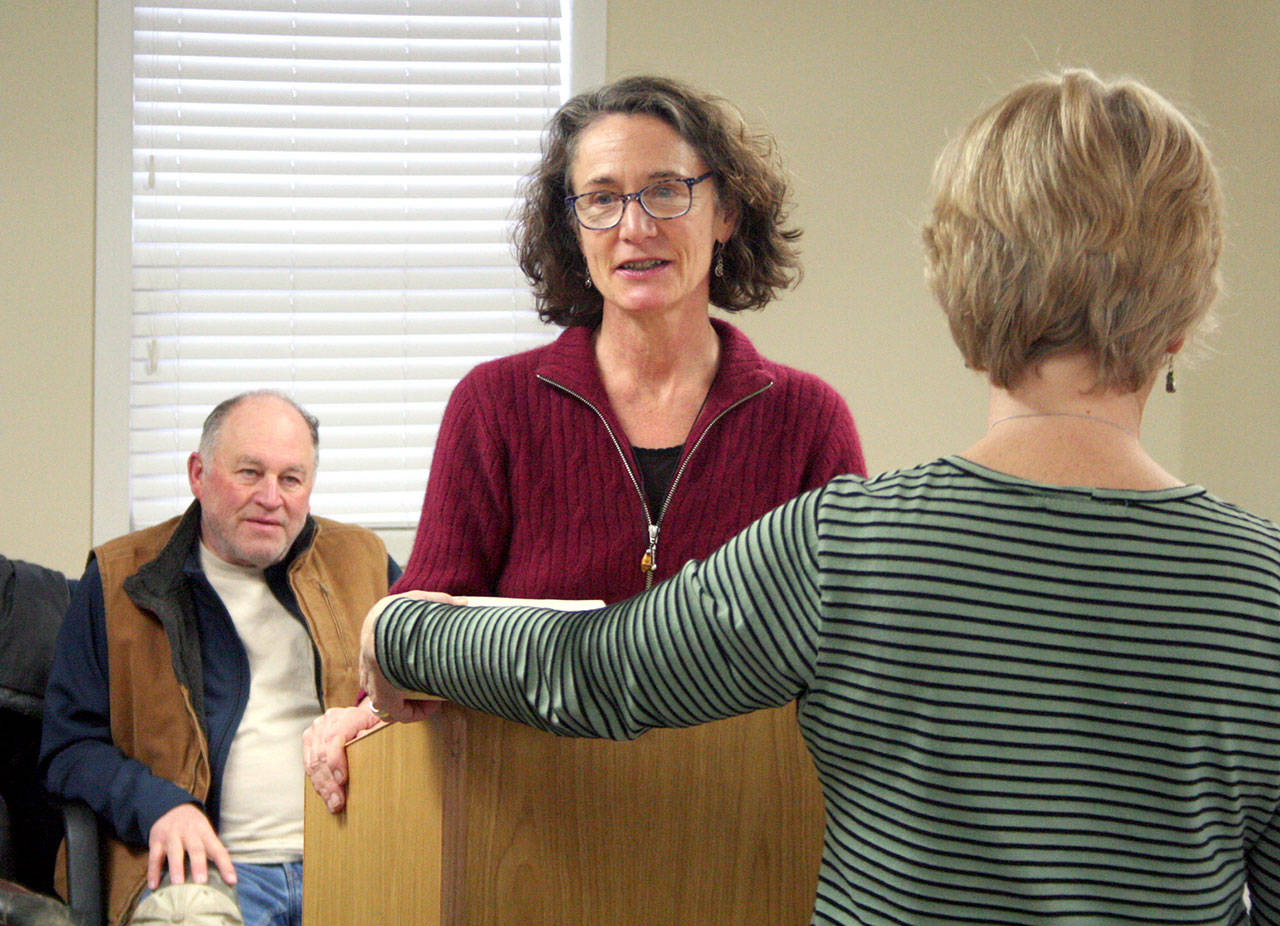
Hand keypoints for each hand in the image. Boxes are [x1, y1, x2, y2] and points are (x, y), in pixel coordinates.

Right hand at [146, 802, 235, 889]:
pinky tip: (154, 886)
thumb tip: (226, 876)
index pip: (218, 849)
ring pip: (174, 852)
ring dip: (176, 868)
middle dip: (199, 865)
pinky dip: (153, 872)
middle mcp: (189, 832)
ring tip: (178, 885)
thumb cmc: (192, 827)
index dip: (225, 865)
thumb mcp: (205, 832)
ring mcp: (171, 836)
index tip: (232, 881)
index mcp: (205, 832)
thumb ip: (212, 850)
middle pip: (196, 849)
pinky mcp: (156, 841)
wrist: (169, 807)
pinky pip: (154, 858)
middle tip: (201, 882)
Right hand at [302, 702, 382, 813]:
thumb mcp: (384, 726)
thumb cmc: (376, 725)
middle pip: (323, 754)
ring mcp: (316, 731)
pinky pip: (308, 764)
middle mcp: (328, 721)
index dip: (336, 760)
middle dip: (329, 782)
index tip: (342, 780)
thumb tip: (362, 737)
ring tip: (332, 803)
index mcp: (347, 716)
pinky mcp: (309, 741)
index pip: (335, 737)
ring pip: (313, 762)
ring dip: (322, 786)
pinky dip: (317, 782)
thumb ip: (376, 731)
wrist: (364, 717)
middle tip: (337, 802)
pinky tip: (325, 794)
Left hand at [359, 592, 457, 723]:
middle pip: (394, 686)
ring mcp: (376, 687)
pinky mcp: (384, 701)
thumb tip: (461, 603)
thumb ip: (438, 603)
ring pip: (398, 702)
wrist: (384, 630)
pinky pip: (403, 714)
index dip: (411, 669)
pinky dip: (421, 712)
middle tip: (439, 681)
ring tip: (440, 693)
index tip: (432, 666)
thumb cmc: (399, 614)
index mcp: (377, 648)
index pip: (389, 665)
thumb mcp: (418, 602)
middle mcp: (373, 671)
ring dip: (420, 701)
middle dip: (417, 687)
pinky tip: (435, 705)